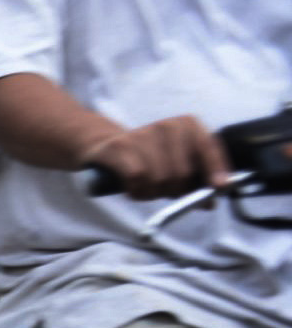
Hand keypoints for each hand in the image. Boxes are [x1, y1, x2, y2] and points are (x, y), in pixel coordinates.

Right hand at [82, 116, 229, 199]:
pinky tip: (133, 188)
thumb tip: (210, 202)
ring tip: (146, 189)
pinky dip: (137, 190)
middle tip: (164, 193)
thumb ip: (195, 182)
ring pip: (160, 178)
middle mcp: (167, 126)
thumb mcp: (176, 165)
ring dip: (153, 193)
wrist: (107, 147)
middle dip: (175, 191)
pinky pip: (137, 177)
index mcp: (188, 125)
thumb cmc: (149, 160)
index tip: (219, 188)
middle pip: (183, 172)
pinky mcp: (120, 147)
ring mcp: (142, 134)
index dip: (215, 169)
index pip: (208, 147)